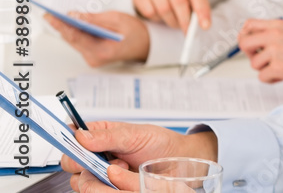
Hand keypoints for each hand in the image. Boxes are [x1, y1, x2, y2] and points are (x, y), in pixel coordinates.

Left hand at [45, 11, 150, 65]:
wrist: (146, 45)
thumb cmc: (136, 33)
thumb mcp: (118, 19)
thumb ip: (95, 19)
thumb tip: (76, 16)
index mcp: (102, 51)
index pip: (76, 37)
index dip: (62, 26)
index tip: (52, 17)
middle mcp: (94, 58)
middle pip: (72, 40)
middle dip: (61, 26)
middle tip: (50, 14)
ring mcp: (92, 59)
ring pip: (74, 41)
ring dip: (67, 29)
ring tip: (57, 17)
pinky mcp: (91, 56)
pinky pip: (79, 43)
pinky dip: (74, 33)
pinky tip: (69, 24)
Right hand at [63, 121, 217, 191]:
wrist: (177, 161)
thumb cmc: (157, 143)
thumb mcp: (134, 135)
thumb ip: (107, 136)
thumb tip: (80, 135)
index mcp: (99, 135)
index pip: (71, 138)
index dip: (67, 142)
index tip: (74, 146)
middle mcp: (96, 155)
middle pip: (70, 163)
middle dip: (83, 164)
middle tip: (103, 161)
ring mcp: (100, 173)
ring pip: (81, 181)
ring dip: (99, 177)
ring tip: (122, 167)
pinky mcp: (108, 188)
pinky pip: (96, 192)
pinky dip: (108, 187)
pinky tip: (124, 177)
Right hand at [133, 0, 210, 31]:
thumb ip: (195, 8)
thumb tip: (202, 25)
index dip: (202, 11)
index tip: (205, 26)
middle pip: (179, 2)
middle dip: (185, 21)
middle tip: (187, 32)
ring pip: (164, 8)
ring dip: (171, 21)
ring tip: (173, 22)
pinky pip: (150, 11)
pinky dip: (156, 18)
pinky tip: (159, 15)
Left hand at [238, 19, 282, 85]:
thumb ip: (273, 34)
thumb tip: (252, 41)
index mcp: (278, 25)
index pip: (248, 25)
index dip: (246, 36)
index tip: (251, 44)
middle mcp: (274, 35)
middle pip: (244, 43)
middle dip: (250, 54)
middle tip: (262, 59)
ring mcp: (275, 51)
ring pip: (253, 63)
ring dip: (265, 69)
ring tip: (281, 67)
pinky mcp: (278, 67)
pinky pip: (262, 77)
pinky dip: (271, 79)